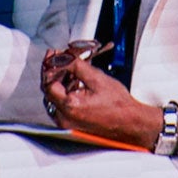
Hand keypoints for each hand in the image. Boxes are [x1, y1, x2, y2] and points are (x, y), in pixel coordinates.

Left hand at [41, 54, 162, 147]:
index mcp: (69, 106)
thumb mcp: (97, 78)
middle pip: (48, 90)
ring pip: (54, 96)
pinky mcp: (72, 123)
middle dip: (53, 71)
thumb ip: (76, 66)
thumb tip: (64, 58)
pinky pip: (60, 104)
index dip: (49, 66)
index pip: (48, 83)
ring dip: (58, 80)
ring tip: (69, 68)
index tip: (53, 55)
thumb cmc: (118, 105)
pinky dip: (64, 91)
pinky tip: (73, 81)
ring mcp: (67, 122)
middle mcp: (64, 117)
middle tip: (59, 57)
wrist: (129, 122)